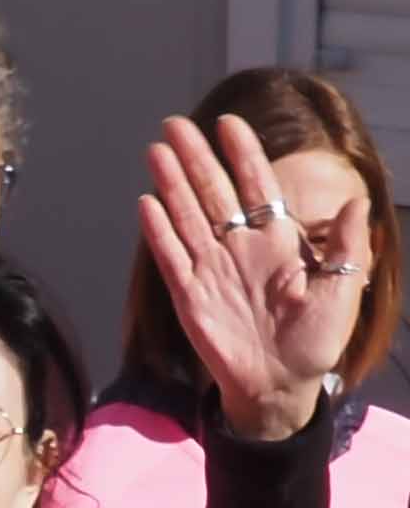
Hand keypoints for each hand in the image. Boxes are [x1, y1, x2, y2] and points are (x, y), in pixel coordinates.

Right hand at [143, 109, 364, 441]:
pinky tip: (148, 204)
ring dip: (172, 183)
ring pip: (188, 216)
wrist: (280, 385)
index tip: (229, 123)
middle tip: (175, 125)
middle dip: (195, 157)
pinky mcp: (189, 298)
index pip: (257, 186)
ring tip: (157, 151)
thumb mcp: (344, 288)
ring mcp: (211, 271)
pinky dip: (159, 232)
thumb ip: (348, 244)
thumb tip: (358, 200)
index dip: (243, 155)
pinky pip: (171, 258)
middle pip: (213, 193)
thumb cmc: (315, 340)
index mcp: (277, 241)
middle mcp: (240, 248)